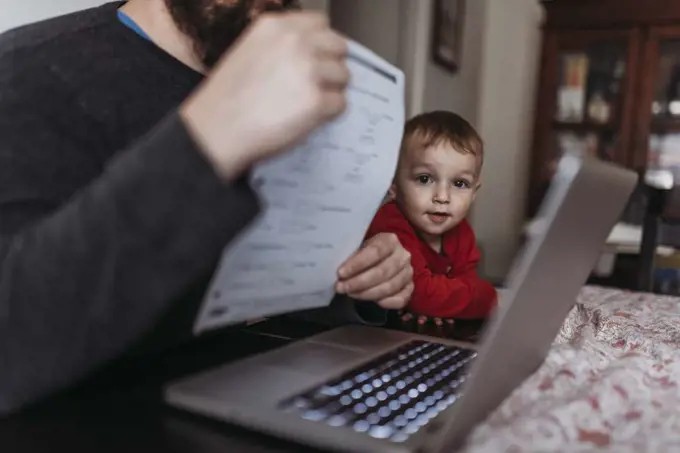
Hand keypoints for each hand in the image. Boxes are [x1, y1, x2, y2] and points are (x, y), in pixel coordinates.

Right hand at [180, 12, 349, 180]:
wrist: (217, 131)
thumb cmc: (227, 99)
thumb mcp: (248, 51)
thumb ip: (281, 45)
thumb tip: (311, 52)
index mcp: (276, 26)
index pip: (320, 22)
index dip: (321, 43)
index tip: (315, 58)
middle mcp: (296, 42)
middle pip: (339, 46)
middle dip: (331, 65)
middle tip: (315, 85)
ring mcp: (309, 71)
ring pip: (344, 76)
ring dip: (331, 91)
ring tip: (306, 105)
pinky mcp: (318, 101)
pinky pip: (341, 104)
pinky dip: (329, 114)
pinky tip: (306, 119)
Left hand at [335, 233, 413, 309]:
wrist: (383, 258)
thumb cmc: (366, 252)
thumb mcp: (359, 247)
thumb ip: (353, 257)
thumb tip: (340, 274)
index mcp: (390, 241)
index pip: (375, 252)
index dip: (357, 264)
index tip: (340, 273)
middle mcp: (403, 256)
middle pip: (382, 272)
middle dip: (359, 282)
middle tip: (342, 288)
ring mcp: (408, 273)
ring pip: (390, 287)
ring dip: (367, 293)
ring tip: (351, 294)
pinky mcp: (410, 288)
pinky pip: (400, 300)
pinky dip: (385, 303)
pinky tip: (372, 302)